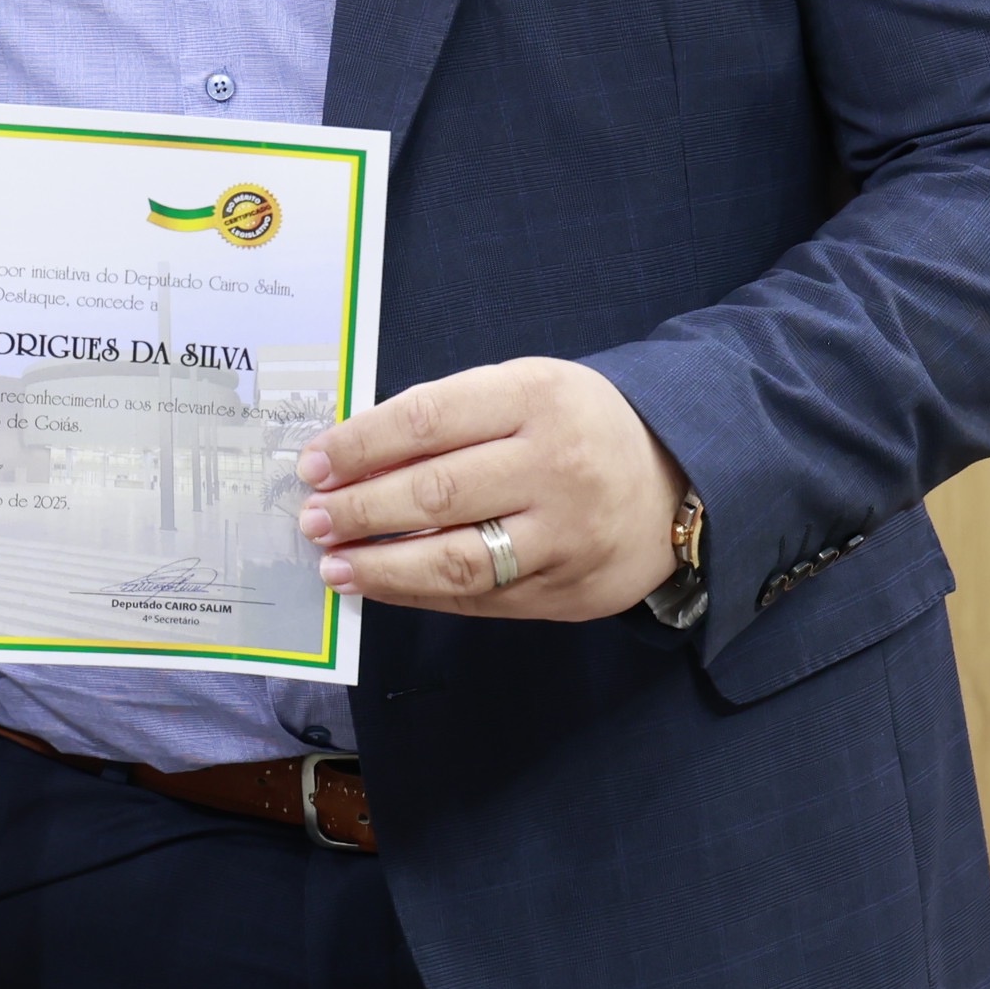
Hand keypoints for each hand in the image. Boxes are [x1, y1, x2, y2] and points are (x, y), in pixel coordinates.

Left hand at [294, 357, 686, 620]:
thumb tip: (355, 454)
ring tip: (332, 564)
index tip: (313, 463)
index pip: (428, 419)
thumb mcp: (525, 389)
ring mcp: (564, 537)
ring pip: (457, 559)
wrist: (677, 482)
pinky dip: (421, 594)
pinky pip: (480, 599)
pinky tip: (381, 584)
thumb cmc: (578, 426)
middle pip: (436, 492)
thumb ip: (450, 415)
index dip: (360, 444)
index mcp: (537, 398)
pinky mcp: (566, 592)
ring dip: (382, 566)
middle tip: (311, 518)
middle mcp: (554, 467)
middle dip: (360, 509)